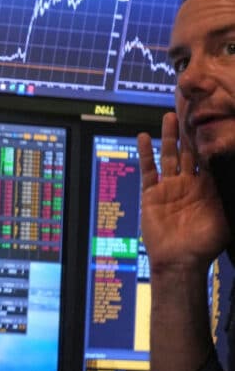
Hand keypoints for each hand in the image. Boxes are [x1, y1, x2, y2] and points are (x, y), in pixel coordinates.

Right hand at [138, 112, 229, 276]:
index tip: (213, 121)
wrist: (181, 260)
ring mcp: (169, 187)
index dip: (209, 141)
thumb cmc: (205, 243)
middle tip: (192, 111)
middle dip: (190, 133)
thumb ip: (230, 195)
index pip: (209, 158)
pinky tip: (144, 137)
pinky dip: (145, 153)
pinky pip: (148, 170)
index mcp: (207, 188)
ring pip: (169, 156)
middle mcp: (188, 184)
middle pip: (188, 152)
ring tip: (170, 116)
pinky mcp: (151, 193)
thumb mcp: (227, 217)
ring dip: (169, 136)